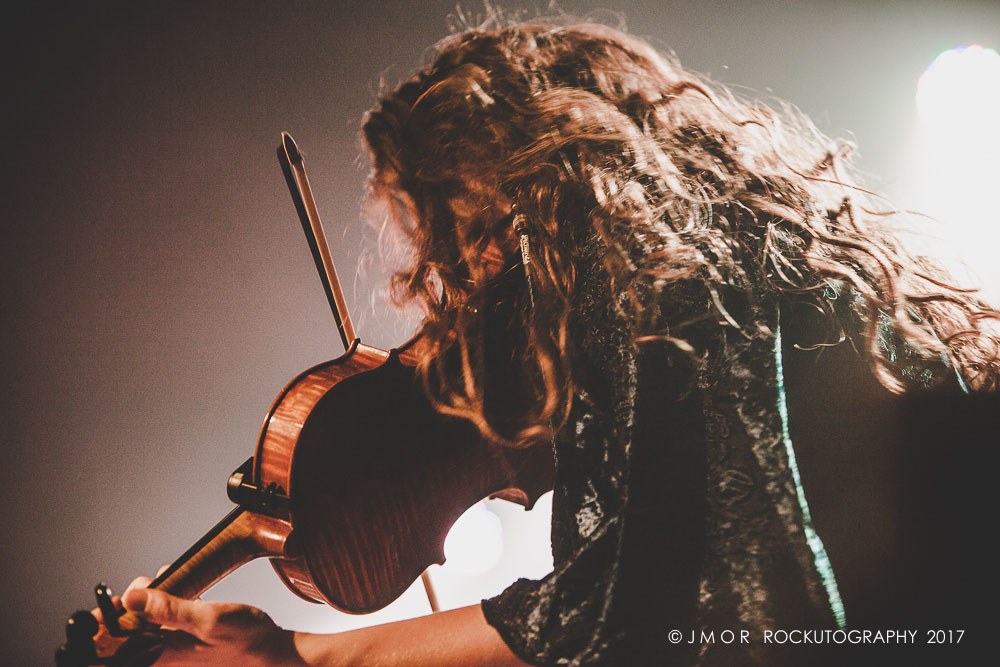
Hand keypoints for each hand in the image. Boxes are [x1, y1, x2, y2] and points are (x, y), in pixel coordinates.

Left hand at [93, 573, 301, 665]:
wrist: (270, 651)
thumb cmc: (245, 640)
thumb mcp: (207, 619)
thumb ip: (169, 609)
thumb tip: (131, 598)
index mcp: (159, 656)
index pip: (108, 657)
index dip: (94, 637)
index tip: (94, 614)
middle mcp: (159, 654)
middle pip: (120, 635)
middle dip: (123, 607)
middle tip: (141, 589)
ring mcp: (170, 647)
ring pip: (139, 623)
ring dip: (144, 601)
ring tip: (160, 582)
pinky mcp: (181, 638)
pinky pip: (159, 620)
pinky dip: (162, 601)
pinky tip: (175, 586)